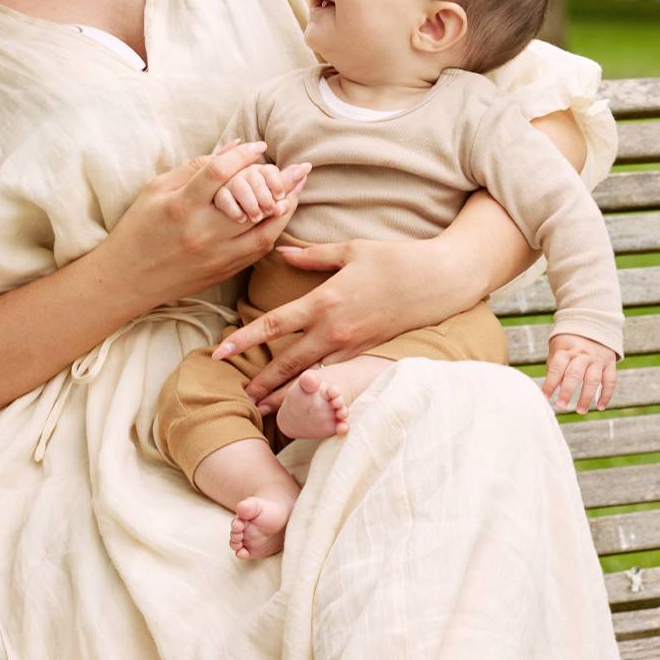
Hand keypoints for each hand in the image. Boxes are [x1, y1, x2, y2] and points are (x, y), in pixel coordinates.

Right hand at [101, 141, 302, 308]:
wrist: (126, 281)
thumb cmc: (138, 230)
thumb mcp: (156, 190)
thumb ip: (196, 167)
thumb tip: (234, 146)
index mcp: (181, 206)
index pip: (221, 173)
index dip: (245, 155)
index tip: (260, 146)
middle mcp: (202, 232)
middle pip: (254, 201)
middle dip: (280, 180)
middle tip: (299, 167)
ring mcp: (216, 255)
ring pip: (266, 229)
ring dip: (287, 206)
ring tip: (299, 187)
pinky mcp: (224, 272)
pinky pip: (260, 249)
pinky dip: (275, 228)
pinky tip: (282, 212)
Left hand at [211, 237, 453, 412]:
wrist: (440, 280)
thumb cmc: (395, 259)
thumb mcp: (351, 250)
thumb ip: (313, 255)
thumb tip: (282, 252)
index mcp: (324, 300)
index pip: (274, 324)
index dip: (244, 340)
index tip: (220, 353)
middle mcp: (335, 330)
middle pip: (288, 361)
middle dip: (262, 381)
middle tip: (240, 396)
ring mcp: (353, 346)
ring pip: (312, 376)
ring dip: (287, 394)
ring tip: (265, 410)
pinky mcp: (369, 354)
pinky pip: (337, 376)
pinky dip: (319, 390)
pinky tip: (307, 401)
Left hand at [542, 333, 617, 413]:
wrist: (593, 324)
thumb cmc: (570, 343)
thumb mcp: (558, 349)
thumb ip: (554, 367)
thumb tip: (550, 390)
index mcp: (566, 350)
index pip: (556, 368)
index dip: (550, 384)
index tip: (545, 398)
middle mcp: (582, 354)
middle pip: (574, 374)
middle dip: (567, 391)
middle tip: (561, 405)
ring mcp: (597, 359)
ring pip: (593, 380)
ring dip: (586, 397)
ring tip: (580, 411)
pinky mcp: (610, 362)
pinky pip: (610, 380)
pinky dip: (606, 395)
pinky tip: (600, 406)